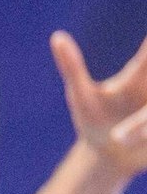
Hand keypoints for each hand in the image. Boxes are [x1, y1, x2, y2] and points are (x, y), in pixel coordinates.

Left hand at [51, 29, 146, 176]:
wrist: (107, 157)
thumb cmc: (93, 119)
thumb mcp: (81, 95)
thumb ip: (72, 67)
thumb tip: (57, 36)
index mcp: (139, 76)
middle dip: (146, 99)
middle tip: (141, 95)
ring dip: (141, 125)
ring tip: (119, 138)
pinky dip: (145, 132)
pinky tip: (134, 138)